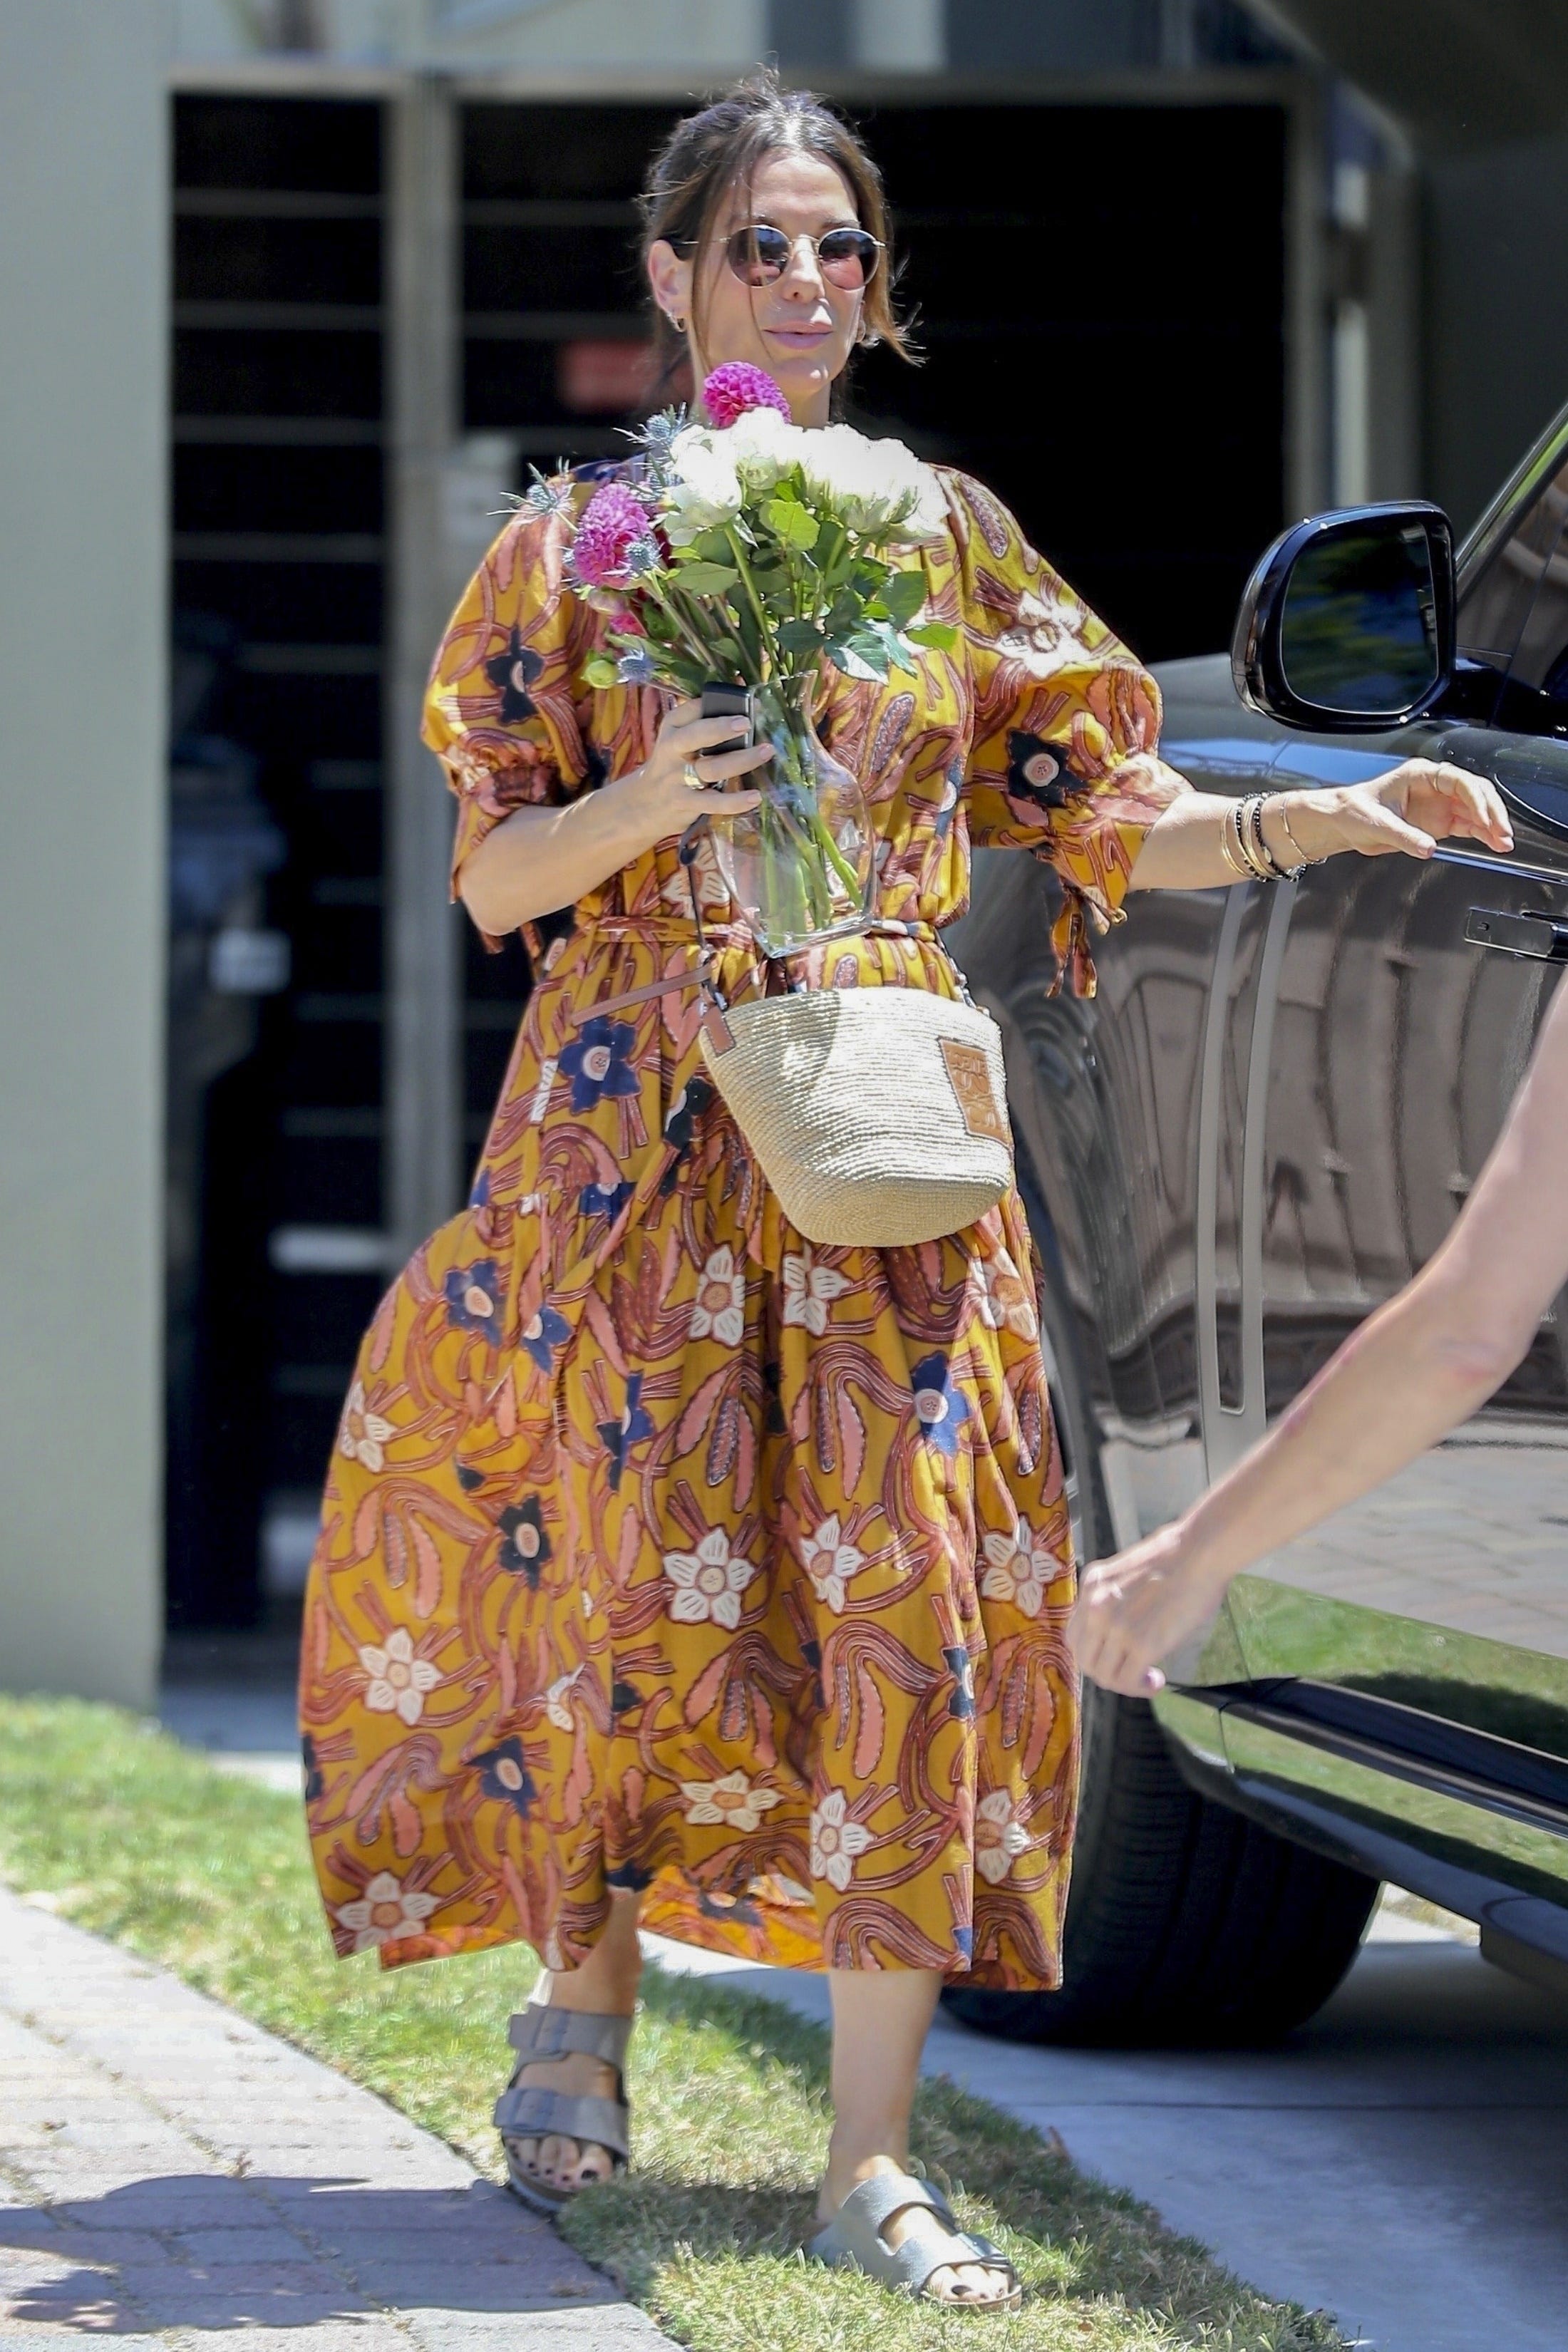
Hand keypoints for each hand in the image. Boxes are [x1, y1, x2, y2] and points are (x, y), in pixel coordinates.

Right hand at [624, 696, 769, 843]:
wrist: (643, 805)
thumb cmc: (672, 766)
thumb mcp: (678, 741)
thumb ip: (704, 726)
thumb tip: (749, 708)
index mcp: (672, 728)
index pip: (692, 710)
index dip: (719, 704)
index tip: (749, 701)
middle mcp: (672, 750)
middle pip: (695, 736)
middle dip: (720, 728)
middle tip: (747, 723)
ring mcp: (678, 778)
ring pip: (712, 768)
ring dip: (741, 760)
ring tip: (766, 751)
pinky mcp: (686, 803)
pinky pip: (713, 802)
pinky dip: (735, 801)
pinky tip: (755, 797)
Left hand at [1069, 1526, 1228, 1697]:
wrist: (1199, 1551)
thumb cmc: (1177, 1559)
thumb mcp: (1127, 1576)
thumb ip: (1114, 1601)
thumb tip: (1117, 1634)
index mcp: (1091, 1586)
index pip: (1074, 1636)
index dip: (1093, 1654)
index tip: (1115, 1657)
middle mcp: (1095, 1606)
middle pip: (1084, 1659)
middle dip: (1106, 1673)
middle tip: (1131, 1672)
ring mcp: (1116, 1626)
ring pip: (1104, 1675)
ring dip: (1125, 1684)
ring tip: (1147, 1677)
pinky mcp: (1141, 1643)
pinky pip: (1128, 1680)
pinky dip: (1141, 1687)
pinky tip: (1157, 1679)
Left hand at [1278, 759, 1513, 864]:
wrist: (1343, 823)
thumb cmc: (1355, 811)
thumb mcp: (1376, 824)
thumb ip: (1404, 836)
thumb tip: (1427, 847)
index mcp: (1421, 774)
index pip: (1458, 780)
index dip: (1475, 797)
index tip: (1483, 816)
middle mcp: (1435, 786)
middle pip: (1475, 792)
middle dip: (1491, 811)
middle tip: (1501, 833)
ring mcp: (1440, 804)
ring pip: (1476, 810)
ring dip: (1491, 825)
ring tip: (1504, 842)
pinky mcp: (1440, 822)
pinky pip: (1468, 826)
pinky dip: (1482, 834)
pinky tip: (1493, 844)